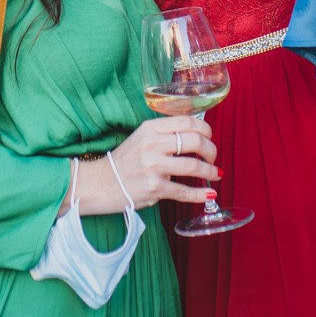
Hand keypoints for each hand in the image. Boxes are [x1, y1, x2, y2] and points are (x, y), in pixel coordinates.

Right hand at [81, 117, 217, 213]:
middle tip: (213, 157)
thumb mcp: (142, 138)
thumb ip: (165, 134)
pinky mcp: (154, 188)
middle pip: (195, 141)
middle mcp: (152, 144)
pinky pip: (184, 191)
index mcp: (150, 128)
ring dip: (209, 171)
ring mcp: (153, 167)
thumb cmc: (125, 161)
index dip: (205, 129)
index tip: (209, 137)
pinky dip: (201, 194)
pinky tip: (209, 195)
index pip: (187, 121)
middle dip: (211, 150)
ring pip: (193, 166)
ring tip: (214, 174)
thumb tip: (197, 137)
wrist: (101, 183)